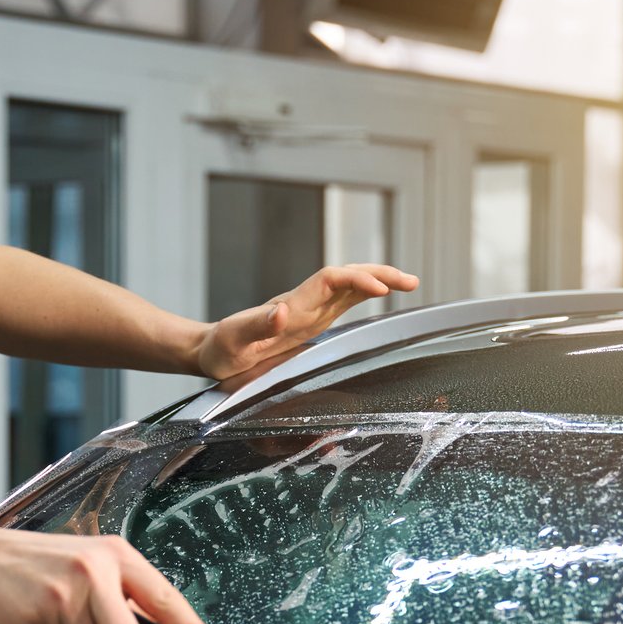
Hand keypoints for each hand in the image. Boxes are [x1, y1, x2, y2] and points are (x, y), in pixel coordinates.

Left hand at [190, 263, 420, 386]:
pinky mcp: (310, 323)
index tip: (381, 288)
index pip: (330, 281)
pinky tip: (380, 296)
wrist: (212, 350)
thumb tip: (282, 312)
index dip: (356, 280)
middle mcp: (304, 305)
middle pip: (347, 277)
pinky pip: (343, 303)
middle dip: (379, 274)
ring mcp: (309, 312)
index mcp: (291, 307)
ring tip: (409, 282)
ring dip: (378, 280)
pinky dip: (364, 294)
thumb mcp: (232, 341)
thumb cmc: (221, 348)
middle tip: (411, 280)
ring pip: (349, 287)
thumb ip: (255, 327)